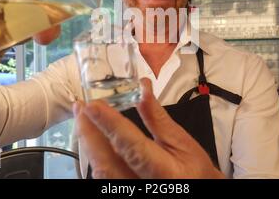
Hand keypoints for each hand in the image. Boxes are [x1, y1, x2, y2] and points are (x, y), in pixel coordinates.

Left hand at [73, 78, 224, 178]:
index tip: (92, 106)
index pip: (131, 146)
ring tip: (83, 119)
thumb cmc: (195, 170)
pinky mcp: (122, 191)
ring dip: (89, 144)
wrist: (198, 192)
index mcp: (164, 172)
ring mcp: (130, 192)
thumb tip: (142, 89)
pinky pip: (103, 176)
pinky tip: (92, 138)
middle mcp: (143, 186)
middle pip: (107, 163)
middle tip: (80, 108)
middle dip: (89, 134)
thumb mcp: (182, 142)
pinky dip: (95, 155)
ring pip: (100, 172)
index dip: (110, 125)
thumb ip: (158, 118)